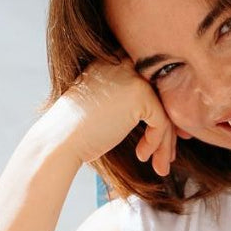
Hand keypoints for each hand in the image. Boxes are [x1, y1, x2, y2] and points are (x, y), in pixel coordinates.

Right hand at [40, 58, 179, 175]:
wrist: (61, 140)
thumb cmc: (79, 134)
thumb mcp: (106, 111)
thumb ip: (131, 106)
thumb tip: (166, 120)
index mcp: (111, 64)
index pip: (148, 84)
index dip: (161, 110)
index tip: (166, 137)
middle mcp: (122, 64)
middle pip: (160, 96)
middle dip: (169, 128)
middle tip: (169, 156)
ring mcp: (132, 76)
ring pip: (164, 111)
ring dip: (165, 143)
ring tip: (160, 167)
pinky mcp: (139, 93)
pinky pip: (161, 121)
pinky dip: (156, 143)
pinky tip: (141, 156)